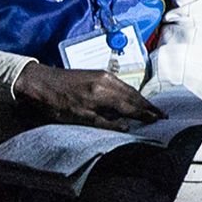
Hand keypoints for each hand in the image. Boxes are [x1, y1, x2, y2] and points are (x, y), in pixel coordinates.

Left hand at [14, 62, 162, 126]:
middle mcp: (107, 81)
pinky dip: (131, 93)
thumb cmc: (54, 102)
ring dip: (141, 99)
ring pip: (129, 89)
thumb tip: (127, 128)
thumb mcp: (77, 118)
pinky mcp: (99, 74)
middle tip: (162, 115)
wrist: (39, 81)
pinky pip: (121, 84)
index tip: (158, 120)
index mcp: (102, 93)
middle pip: (133, 95)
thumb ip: (104, 122)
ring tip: (152, 108)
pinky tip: (132, 98)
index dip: (145, 114)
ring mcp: (104, 75)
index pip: (130, 106)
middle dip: (148, 106)